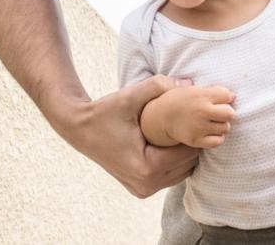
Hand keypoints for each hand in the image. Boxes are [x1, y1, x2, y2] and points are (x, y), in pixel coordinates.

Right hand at [60, 74, 200, 197]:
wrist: (79, 129)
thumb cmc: (104, 112)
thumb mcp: (130, 96)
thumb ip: (158, 86)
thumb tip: (188, 84)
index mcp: (146, 168)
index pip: (189, 152)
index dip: (195, 132)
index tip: (193, 114)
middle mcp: (146, 185)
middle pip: (189, 164)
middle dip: (192, 142)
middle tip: (188, 121)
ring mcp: (143, 190)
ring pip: (183, 172)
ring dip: (184, 152)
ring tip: (178, 130)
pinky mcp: (141, 190)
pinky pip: (171, 176)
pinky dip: (175, 160)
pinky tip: (168, 141)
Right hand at [147, 83, 235, 148]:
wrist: (158, 118)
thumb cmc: (176, 101)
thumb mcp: (191, 89)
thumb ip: (211, 90)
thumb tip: (229, 94)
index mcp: (200, 95)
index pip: (227, 95)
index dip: (226, 97)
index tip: (219, 99)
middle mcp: (201, 111)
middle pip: (230, 113)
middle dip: (226, 112)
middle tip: (218, 112)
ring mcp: (198, 127)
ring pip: (225, 128)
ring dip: (222, 125)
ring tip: (212, 122)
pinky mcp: (195, 140)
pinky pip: (217, 141)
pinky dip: (217, 137)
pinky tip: (209, 132)